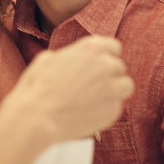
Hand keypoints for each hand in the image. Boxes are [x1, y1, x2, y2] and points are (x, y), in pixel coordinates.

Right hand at [8, 35, 132, 142]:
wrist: (38, 116)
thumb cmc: (38, 86)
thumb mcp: (47, 59)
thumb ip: (68, 56)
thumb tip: (70, 60)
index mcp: (92, 48)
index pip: (113, 46)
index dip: (106, 56)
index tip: (99, 64)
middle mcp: (107, 65)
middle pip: (118, 67)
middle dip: (107, 75)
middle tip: (91, 85)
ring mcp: (113, 88)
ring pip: (125, 86)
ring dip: (114, 90)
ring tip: (96, 98)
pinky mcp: (114, 110)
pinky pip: (116, 107)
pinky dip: (106, 109)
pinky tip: (88, 112)